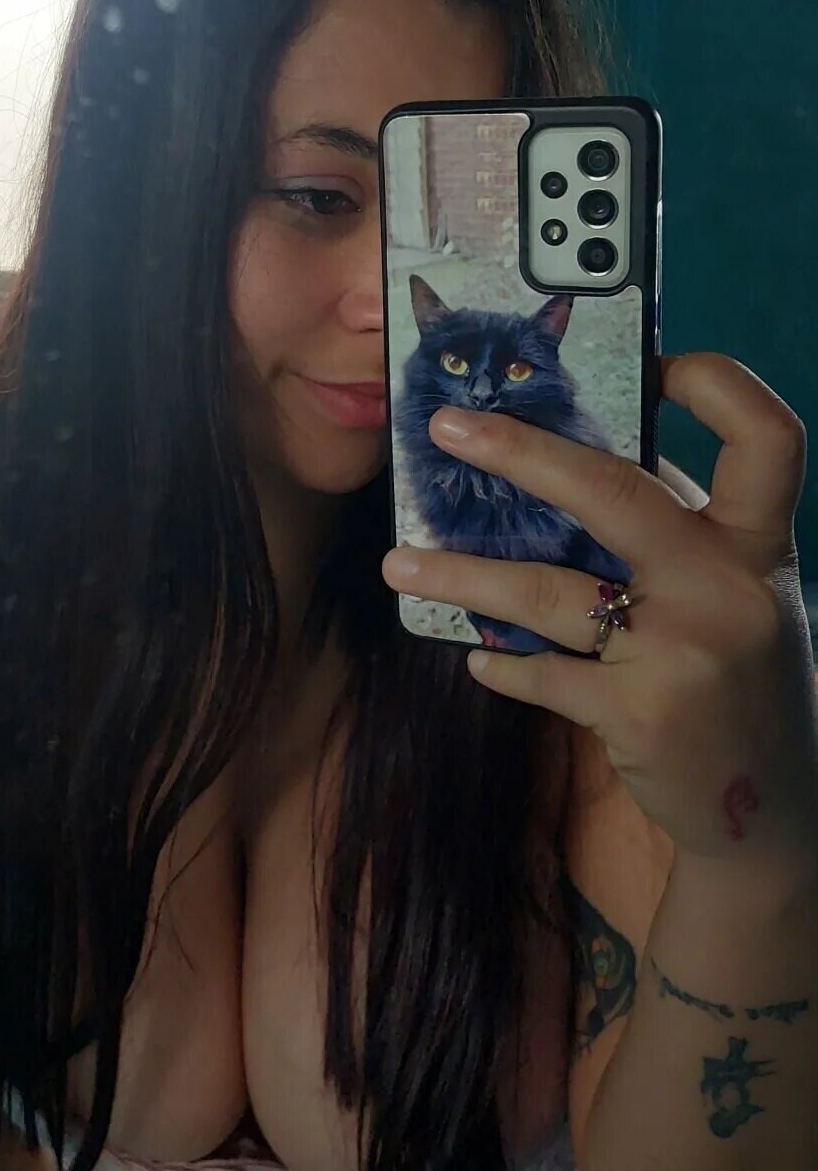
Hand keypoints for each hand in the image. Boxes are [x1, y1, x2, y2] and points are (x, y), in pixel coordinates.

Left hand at [382, 353, 817, 870]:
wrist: (770, 810)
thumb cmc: (739, 679)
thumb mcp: (735, 595)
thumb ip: (679, 532)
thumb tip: (568, 462)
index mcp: (761, 544)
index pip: (767, 436)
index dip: (717, 383)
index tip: (657, 360)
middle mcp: (730, 589)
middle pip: (615, 492)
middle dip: (519, 453)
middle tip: (447, 430)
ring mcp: (684, 653)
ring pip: (547, 592)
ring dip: (461, 574)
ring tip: (399, 564)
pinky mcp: (641, 715)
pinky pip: (544, 673)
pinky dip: (502, 664)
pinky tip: (474, 655)